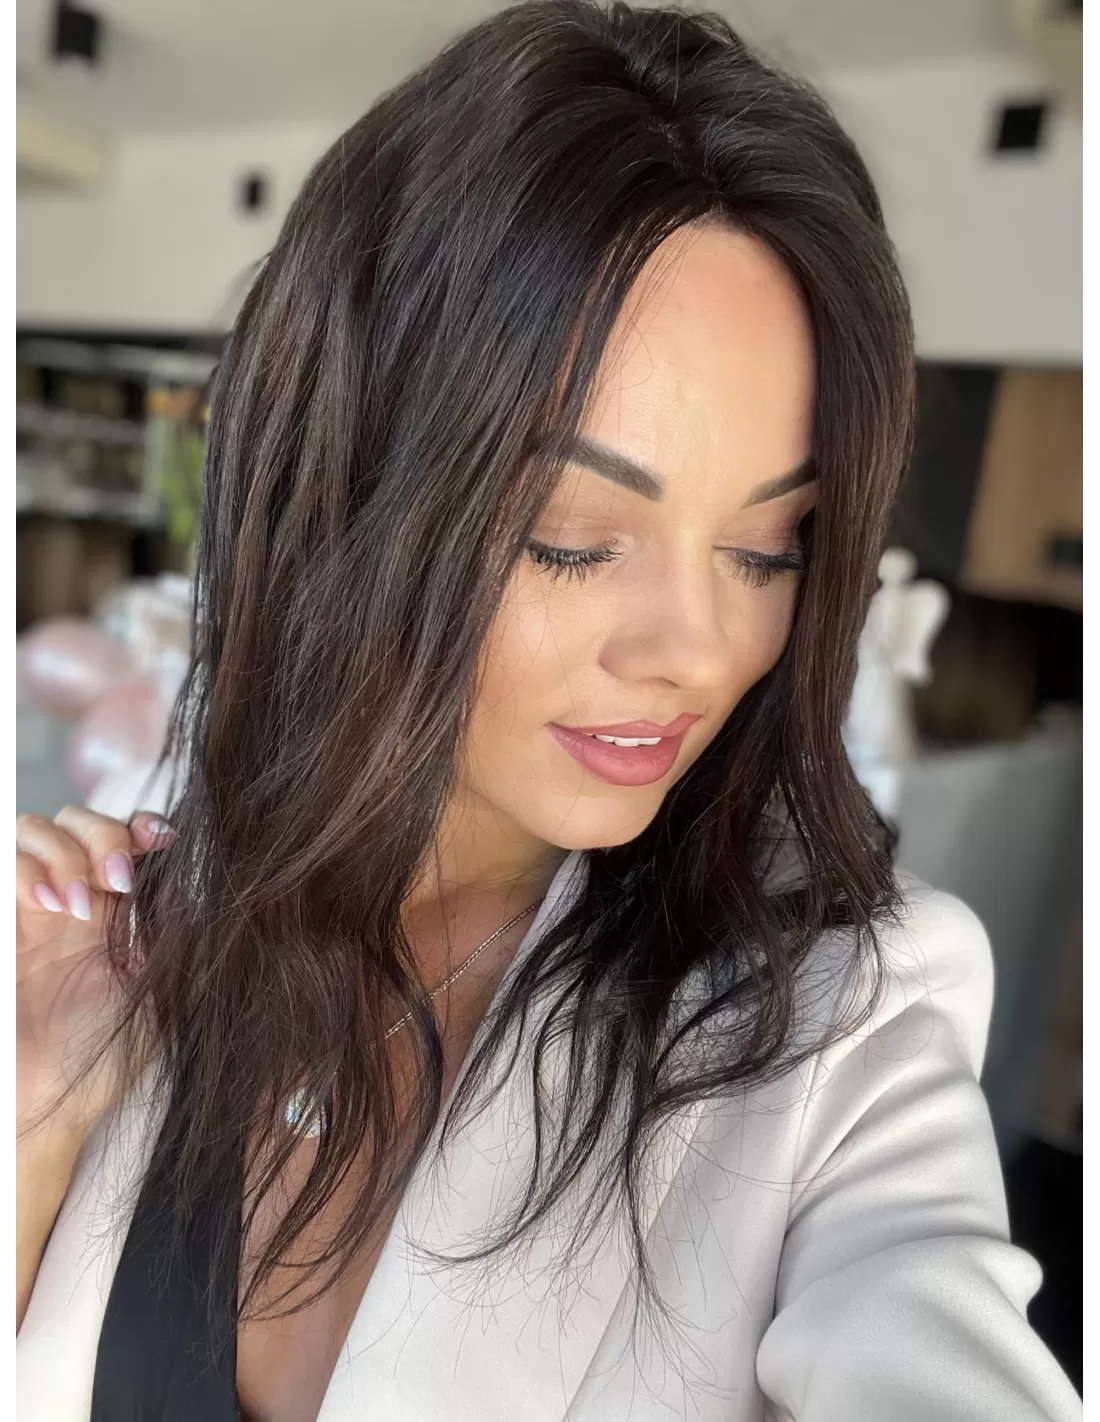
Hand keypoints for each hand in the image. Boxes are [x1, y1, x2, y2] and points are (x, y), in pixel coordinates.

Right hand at [16, 806, 172, 1149]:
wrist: (43, 1109)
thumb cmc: (101, 1058)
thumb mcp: (158, 987)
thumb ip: (175, 931)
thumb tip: (202, 875)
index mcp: (111, 907)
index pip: (122, 835)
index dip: (139, 825)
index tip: (162, 841)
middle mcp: (66, 899)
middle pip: (74, 819)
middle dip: (100, 834)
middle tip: (118, 880)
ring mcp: (23, 909)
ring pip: (32, 829)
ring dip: (63, 851)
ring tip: (77, 902)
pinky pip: (1, 864)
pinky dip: (25, 868)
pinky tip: (50, 903)